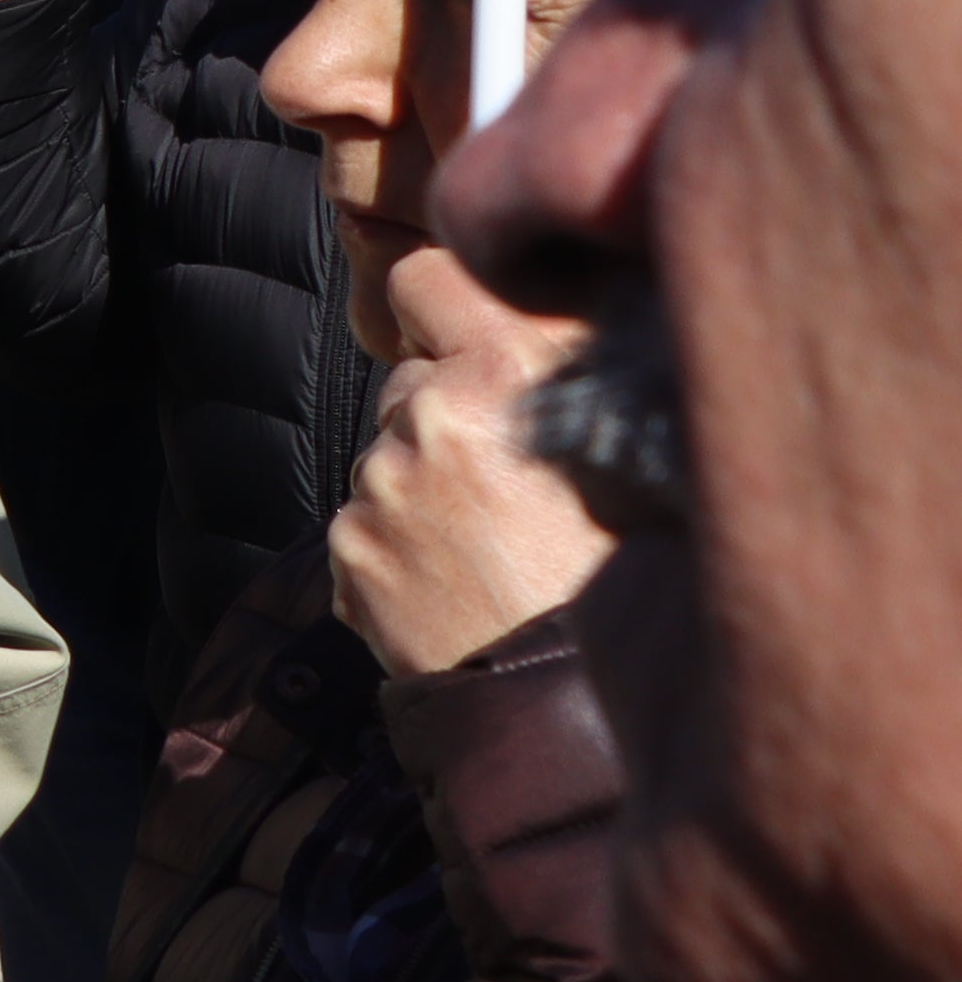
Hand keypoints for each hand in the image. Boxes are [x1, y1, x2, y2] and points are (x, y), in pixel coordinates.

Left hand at [331, 252, 619, 676]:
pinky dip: (400, 544)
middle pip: (408, 378)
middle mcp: (430, 416)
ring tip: (497, 544)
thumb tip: (529, 297)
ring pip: (387, 454)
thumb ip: (567, 361)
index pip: (421, 277)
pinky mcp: (348, 548)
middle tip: (511, 480)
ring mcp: (380, 485)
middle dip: (444, 411)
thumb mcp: (629, 441)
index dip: (442, 305)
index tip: (465, 338)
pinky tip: (463, 580)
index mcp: (506, 369)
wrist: (591, 704)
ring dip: (424, 484)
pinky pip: (365, 519)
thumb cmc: (633, 570)